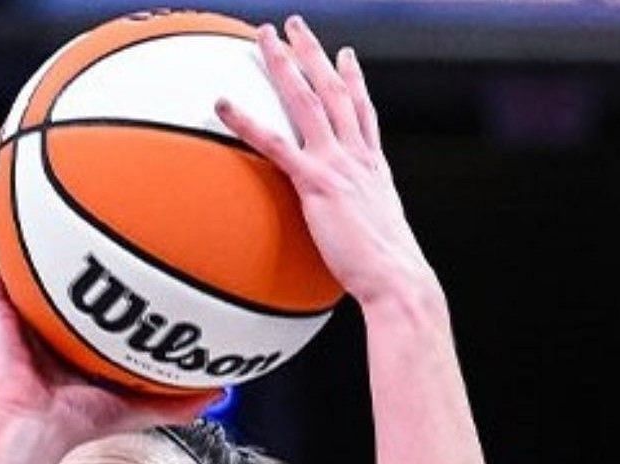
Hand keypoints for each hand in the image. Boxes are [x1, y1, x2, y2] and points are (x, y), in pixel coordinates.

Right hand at [0, 204, 217, 443]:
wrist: (38, 429)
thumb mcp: (140, 406)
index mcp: (78, 340)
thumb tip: (225, 391)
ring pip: (19, 263)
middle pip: (58, 271)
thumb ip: (180, 401)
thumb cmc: (80, 422)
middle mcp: (48, 323)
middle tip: (80, 199)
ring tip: (22, 186)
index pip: (94, 298)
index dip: (106, 272)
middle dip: (67, 240)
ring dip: (19, 228)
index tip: (126, 240)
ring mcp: (21, 316)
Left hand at [215, 18, 434, 308]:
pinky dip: (245, 122)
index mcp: (374, 168)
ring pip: (307, 100)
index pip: (363, 113)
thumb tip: (352, 241)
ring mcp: (337, 164)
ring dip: (284, 64)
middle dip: (314, 54)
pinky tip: (222, 104)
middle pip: (334, 91)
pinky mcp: (316, 183)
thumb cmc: (388, 275)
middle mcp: (357, 157)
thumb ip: (360, 226)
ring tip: (265, 37)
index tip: (346, 56)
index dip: (355, 80)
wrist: (397, 279)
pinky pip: (274, 144)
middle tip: (295, 27)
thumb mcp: (378, 240)